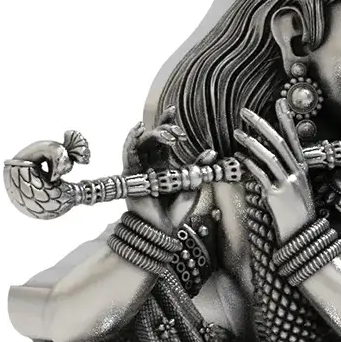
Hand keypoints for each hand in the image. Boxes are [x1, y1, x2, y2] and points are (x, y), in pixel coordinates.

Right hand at [121, 117, 215, 231]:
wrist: (163, 231)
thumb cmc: (176, 212)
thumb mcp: (193, 186)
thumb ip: (200, 168)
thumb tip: (212, 151)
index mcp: (163, 166)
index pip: (163, 140)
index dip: (167, 124)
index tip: (173, 110)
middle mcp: (149, 165)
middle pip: (152, 138)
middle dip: (163, 129)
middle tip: (177, 132)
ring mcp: (139, 170)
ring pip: (141, 143)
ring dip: (153, 134)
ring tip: (167, 134)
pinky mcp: (131, 177)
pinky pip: (129, 154)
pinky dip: (132, 140)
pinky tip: (138, 130)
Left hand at [234, 98, 316, 243]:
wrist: (301, 235)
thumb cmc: (296, 212)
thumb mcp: (296, 187)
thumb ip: (285, 171)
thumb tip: (267, 155)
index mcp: (302, 168)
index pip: (293, 138)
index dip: (285, 120)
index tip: (278, 103)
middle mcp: (297, 172)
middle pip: (279, 142)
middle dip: (262, 124)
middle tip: (246, 112)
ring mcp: (287, 183)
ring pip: (270, 156)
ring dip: (252, 142)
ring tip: (237, 133)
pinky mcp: (277, 195)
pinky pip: (262, 175)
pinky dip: (250, 164)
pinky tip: (239, 157)